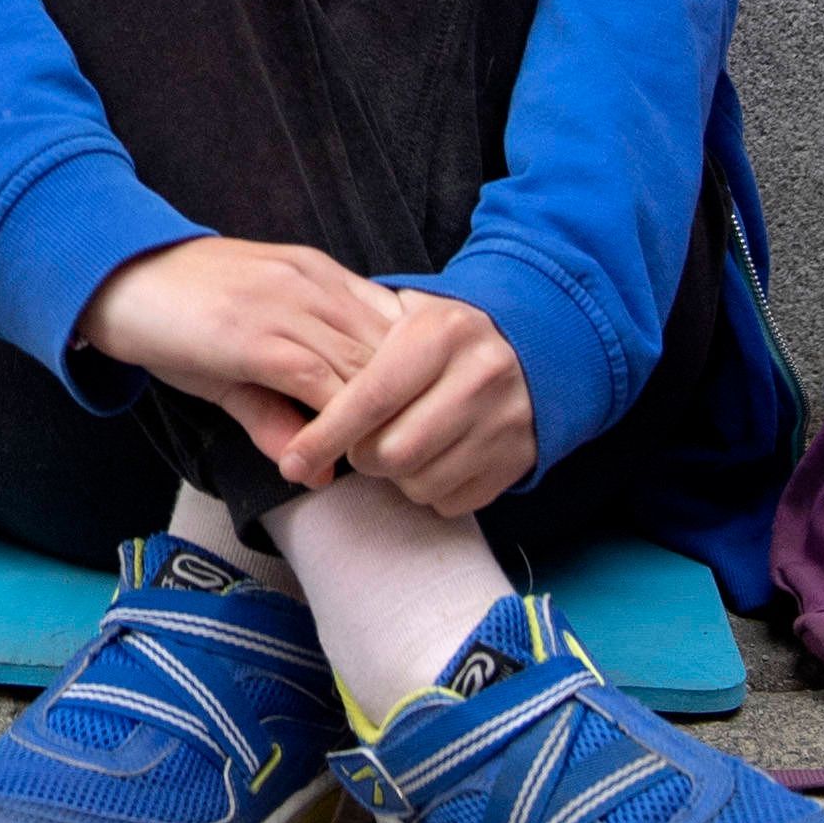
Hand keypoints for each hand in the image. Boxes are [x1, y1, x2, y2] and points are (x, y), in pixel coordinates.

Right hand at [77, 238, 401, 478]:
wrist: (114, 276)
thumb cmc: (175, 315)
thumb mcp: (237, 364)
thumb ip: (279, 414)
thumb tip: (320, 474)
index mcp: (321, 276)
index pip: (400, 327)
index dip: (415, 384)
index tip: (412, 432)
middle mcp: (315, 283)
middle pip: (394, 354)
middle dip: (406, 411)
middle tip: (406, 466)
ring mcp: (287, 306)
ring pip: (364, 371)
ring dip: (377, 426)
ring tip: (378, 473)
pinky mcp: (255, 335)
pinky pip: (318, 385)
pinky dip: (332, 427)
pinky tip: (329, 460)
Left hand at [279, 289, 541, 518]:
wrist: (535, 342)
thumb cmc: (443, 336)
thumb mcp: (402, 320)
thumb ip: (347, 355)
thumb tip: (288, 414)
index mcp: (442, 332)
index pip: (372, 396)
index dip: (325, 434)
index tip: (292, 461)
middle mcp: (480, 374)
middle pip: (393, 451)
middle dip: (362, 457)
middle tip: (359, 445)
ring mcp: (505, 420)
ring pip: (421, 482)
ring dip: (397, 477)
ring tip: (401, 445)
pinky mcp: (520, 458)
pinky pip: (453, 501)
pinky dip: (432, 490)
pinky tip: (435, 457)